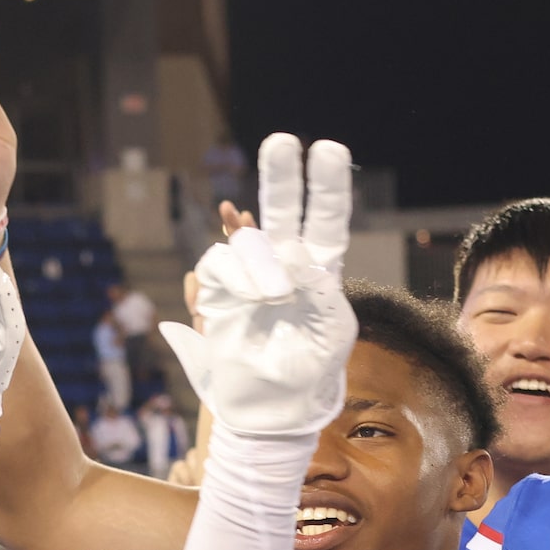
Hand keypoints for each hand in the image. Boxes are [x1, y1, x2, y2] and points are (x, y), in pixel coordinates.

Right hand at [158, 135, 355, 438]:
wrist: (264, 407)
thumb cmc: (308, 375)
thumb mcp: (332, 337)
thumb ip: (325, 294)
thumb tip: (302, 259)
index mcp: (320, 274)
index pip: (327, 221)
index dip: (327, 187)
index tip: (327, 149)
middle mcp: (285, 266)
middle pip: (285, 209)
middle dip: (282, 175)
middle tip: (282, 142)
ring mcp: (249, 275)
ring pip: (246, 244)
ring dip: (256, 267)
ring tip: (267, 301)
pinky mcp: (219, 288)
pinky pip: (218, 265)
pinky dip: (229, 280)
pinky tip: (234, 303)